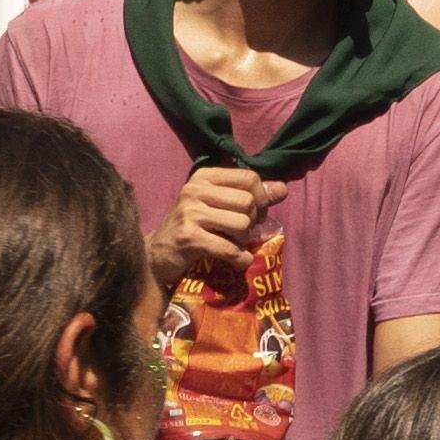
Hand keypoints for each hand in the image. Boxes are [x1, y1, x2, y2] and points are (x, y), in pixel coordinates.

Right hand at [168, 159, 273, 278]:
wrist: (157, 254)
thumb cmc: (193, 227)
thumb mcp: (219, 205)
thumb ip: (251, 196)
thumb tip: (282, 189)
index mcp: (204, 177)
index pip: (249, 177)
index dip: (261, 198)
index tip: (254, 213)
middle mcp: (194, 190)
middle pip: (248, 202)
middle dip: (251, 223)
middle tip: (239, 234)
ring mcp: (189, 213)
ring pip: (242, 225)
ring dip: (243, 242)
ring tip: (232, 245)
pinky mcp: (188, 238)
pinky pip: (230, 249)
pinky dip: (239, 259)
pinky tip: (235, 261)